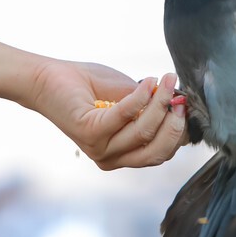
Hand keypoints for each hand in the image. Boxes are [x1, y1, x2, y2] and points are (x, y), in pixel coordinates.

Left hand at [26, 59, 186, 169]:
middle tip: (180, 95)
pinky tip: (148, 82)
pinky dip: (141, 97)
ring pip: (144, 132)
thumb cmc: (88, 85)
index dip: (179, 131)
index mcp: (123, 154)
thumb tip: (181, 102)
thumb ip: (151, 104)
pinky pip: (125, 115)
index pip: (162, 152)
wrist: (48, 78)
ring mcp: (101, 149)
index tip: (187, 104)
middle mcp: (112, 158)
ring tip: (165, 80)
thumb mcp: (128, 95)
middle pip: (158, 151)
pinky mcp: (91, 133)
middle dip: (175, 123)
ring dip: (160, 103)